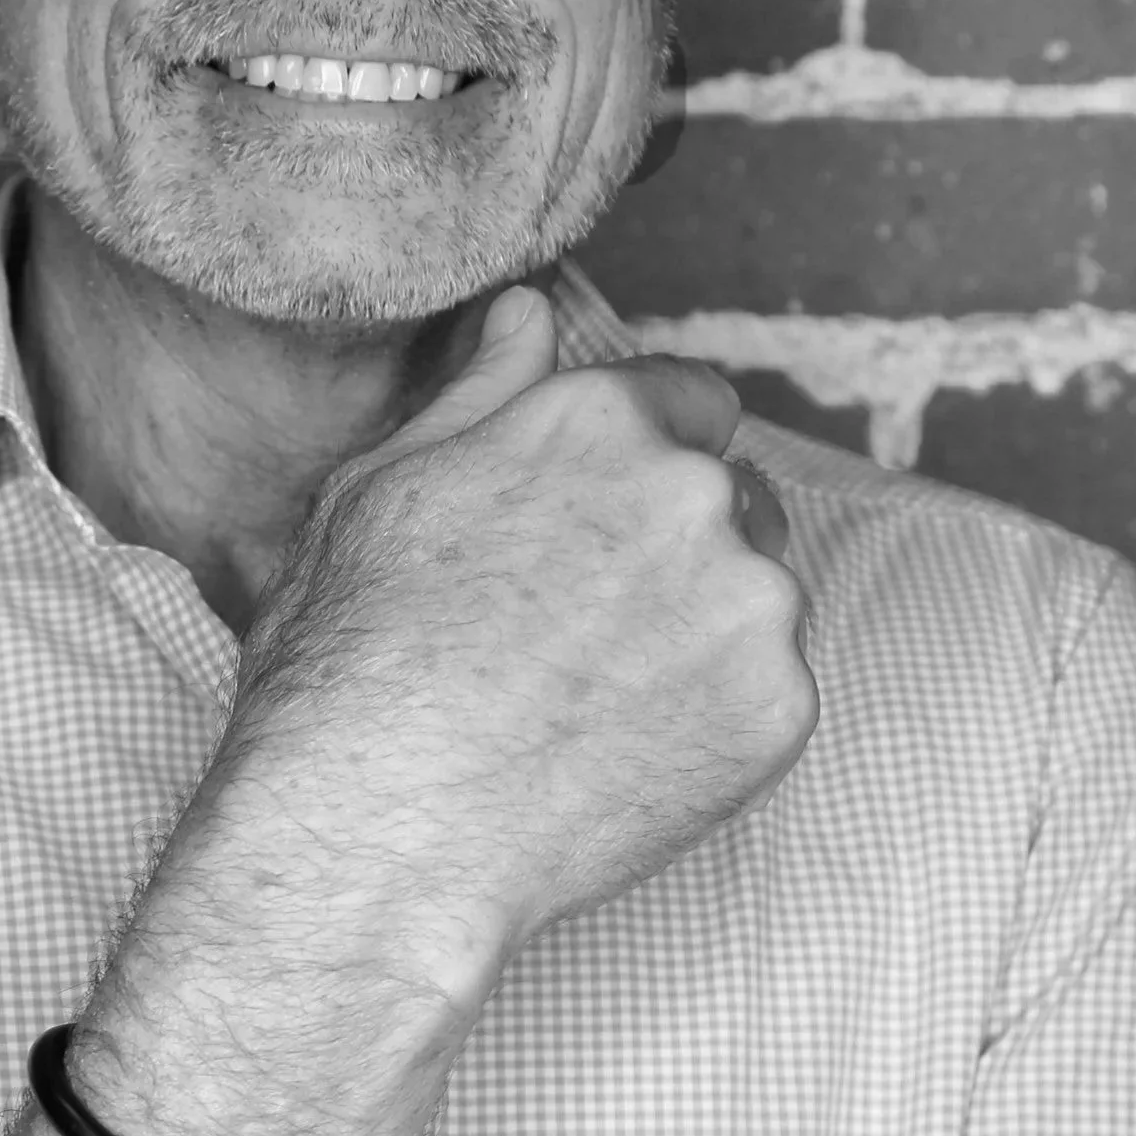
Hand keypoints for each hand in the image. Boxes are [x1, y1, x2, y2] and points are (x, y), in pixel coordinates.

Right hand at [224, 286, 817, 998]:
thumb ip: (484, 387)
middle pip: (730, 494)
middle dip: (675, 539)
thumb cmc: (357, 650)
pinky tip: (621, 745)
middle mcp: (693, 491)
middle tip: (580, 619)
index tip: (601, 512)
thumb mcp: (386, 483)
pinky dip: (714, 713)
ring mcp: (748, 603)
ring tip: (593, 689)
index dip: (645, 450)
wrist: (387, 825)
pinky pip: (765, 689)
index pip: (690, 396)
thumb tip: (529, 310)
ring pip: (755, 592)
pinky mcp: (778, 710)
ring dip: (702, 623)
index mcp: (600, 419)